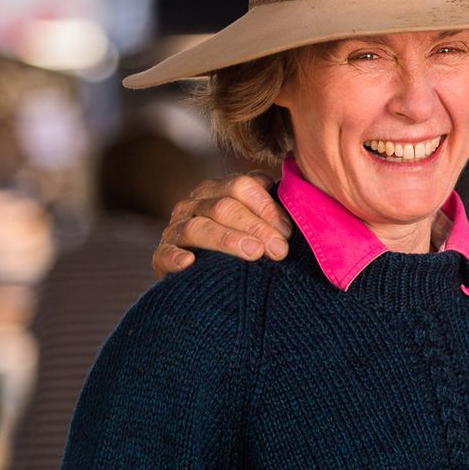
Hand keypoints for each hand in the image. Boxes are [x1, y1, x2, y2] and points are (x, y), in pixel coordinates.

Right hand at [154, 173, 292, 275]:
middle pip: (224, 206)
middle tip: (279, 250)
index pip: (243, 186)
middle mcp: (196, 205)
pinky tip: (189, 264)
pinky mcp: (161, 257)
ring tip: (253, 253)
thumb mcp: (262, 229)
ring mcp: (177, 229)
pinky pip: (164, 254)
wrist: (208, 283)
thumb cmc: (245, 250)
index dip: (267, 207)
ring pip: (198, 227)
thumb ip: (277, 215)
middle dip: (256, 227)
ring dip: (227, 240)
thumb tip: (306, 206)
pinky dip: (175, 257)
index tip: (288, 232)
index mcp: (221, 191)